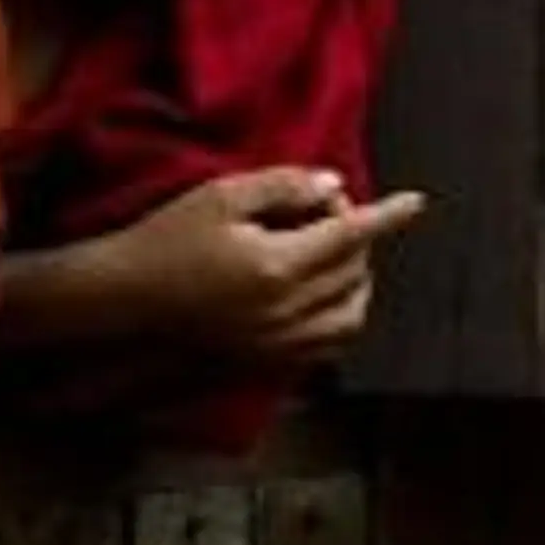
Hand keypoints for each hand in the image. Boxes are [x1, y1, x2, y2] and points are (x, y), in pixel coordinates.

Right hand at [108, 168, 425, 359]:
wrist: (128, 295)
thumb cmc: (166, 239)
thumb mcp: (218, 196)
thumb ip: (280, 186)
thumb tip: (332, 186)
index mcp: (278, 265)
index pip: (350, 235)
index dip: (386, 216)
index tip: (416, 202)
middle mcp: (288, 309)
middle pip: (353, 271)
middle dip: (355, 235)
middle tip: (326, 207)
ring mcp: (281, 340)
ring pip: (352, 315)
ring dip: (359, 282)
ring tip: (340, 256)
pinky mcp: (269, 358)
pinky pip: (330, 346)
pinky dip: (343, 318)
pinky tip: (330, 299)